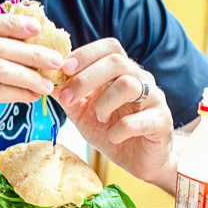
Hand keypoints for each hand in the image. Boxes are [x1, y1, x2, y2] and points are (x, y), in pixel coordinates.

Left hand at [55, 38, 174, 189]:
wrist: (140, 161)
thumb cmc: (112, 131)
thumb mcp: (83, 114)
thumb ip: (68, 97)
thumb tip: (46, 81)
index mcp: (123, 72)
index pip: (111, 47)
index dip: (87, 53)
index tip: (65, 68)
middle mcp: (142, 79)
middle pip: (117, 62)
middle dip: (86, 78)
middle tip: (69, 97)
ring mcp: (155, 99)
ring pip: (128, 85)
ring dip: (104, 103)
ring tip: (99, 119)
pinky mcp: (162, 121)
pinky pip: (137, 120)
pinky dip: (118, 130)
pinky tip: (113, 137)